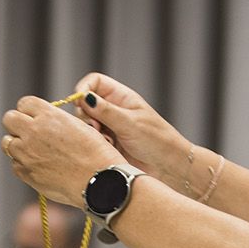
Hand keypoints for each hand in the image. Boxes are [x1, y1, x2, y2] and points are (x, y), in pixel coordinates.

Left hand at [2, 97, 123, 206]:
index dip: (29, 111)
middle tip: (29, 133)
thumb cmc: (96, 154)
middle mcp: (34, 131)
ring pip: (8, 143)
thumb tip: (44, 121)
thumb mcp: (79, 125)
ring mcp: (27, 153)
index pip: (24, 103)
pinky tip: (40, 167)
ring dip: (18, 145)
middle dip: (17, 124)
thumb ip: (56, 120)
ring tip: (35, 152)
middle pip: (9, 119)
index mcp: (48, 115)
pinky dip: (23, 165)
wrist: (99, 181)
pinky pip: (15, 165)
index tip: (34, 117)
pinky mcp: (26, 173)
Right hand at [68, 72, 192, 177]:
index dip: (84, 88)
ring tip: (106, 140)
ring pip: (86, 122)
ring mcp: (109, 126)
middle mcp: (113, 109)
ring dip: (90, 131)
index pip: (94, 82)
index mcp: (121, 97)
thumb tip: (84, 96)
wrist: (167, 165)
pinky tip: (107, 149)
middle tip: (96, 128)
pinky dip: (94, 142)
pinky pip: (91, 138)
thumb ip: (106, 111)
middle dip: (85, 114)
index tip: (80, 103)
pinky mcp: (107, 142)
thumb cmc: (156, 140)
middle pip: (85, 103)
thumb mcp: (130, 123)